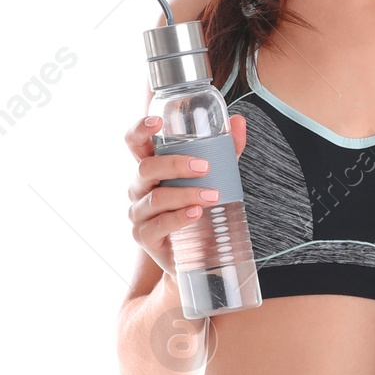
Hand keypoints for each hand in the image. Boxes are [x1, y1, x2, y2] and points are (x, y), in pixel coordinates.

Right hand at [124, 112, 247, 278]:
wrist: (197, 254)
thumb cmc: (199, 207)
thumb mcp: (214, 177)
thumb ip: (226, 150)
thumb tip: (239, 121)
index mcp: (151, 169)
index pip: (135, 144)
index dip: (140, 130)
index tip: (158, 121)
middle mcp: (139, 188)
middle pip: (146, 168)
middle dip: (175, 164)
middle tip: (204, 167)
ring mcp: (139, 213)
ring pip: (156, 197)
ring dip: (185, 194)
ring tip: (213, 195)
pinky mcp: (144, 236)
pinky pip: (159, 224)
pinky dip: (180, 217)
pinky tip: (197, 213)